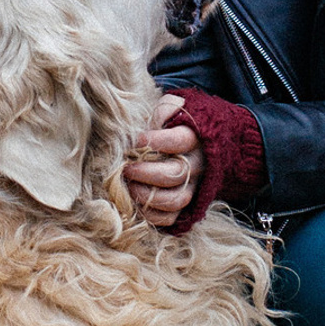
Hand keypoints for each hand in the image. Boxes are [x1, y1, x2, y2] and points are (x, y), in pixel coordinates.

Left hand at [123, 94, 204, 228]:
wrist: (198, 140)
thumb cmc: (175, 121)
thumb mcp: (172, 107)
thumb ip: (162, 111)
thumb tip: (149, 123)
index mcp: (195, 138)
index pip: (179, 140)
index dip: (154, 141)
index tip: (134, 141)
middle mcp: (197, 164)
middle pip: (175, 174)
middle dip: (145, 172)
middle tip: (126, 167)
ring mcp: (193, 187)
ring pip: (175, 200)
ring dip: (147, 196)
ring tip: (129, 186)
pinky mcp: (186, 205)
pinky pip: (171, 218)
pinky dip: (151, 215)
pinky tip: (135, 204)